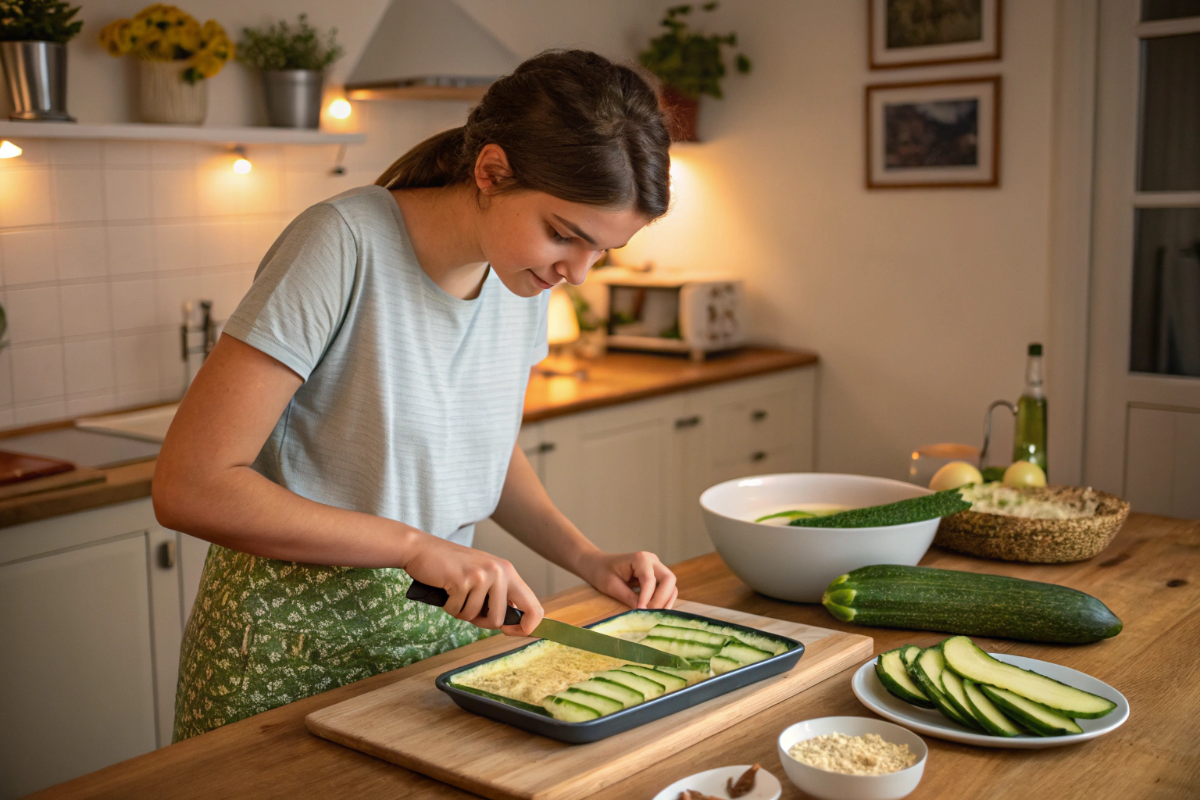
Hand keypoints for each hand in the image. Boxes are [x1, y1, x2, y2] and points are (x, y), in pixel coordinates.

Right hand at [403, 533, 543, 636]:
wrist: (422, 549)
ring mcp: (482, 575)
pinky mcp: (463, 581)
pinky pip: (458, 611)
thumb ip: (500, 596)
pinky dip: (448, 606)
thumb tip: (514, 624)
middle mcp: (500, 572)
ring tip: (454, 592)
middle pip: (499, 619)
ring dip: (461, 611)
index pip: (533, 607)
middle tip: (468, 607)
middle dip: (482, 622)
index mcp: (509, 572)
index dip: (526, 627)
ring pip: (475, 617)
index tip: (511, 632)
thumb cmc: (453, 567)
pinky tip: (445, 589)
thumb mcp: (484, 577)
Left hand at [577, 550, 677, 609]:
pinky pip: (666, 589)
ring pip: (671, 585)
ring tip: (653, 615)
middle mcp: (652, 561)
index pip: (650, 579)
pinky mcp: (656, 576)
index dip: (647, 597)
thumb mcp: (611, 586)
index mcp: (640, 558)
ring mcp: (656, 568)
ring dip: (665, 601)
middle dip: (662, 598)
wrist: (597, 564)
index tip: (641, 610)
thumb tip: (643, 611)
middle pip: (669, 579)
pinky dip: (663, 600)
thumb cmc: (601, 572)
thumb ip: (628, 597)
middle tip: (650, 613)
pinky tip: (655, 611)